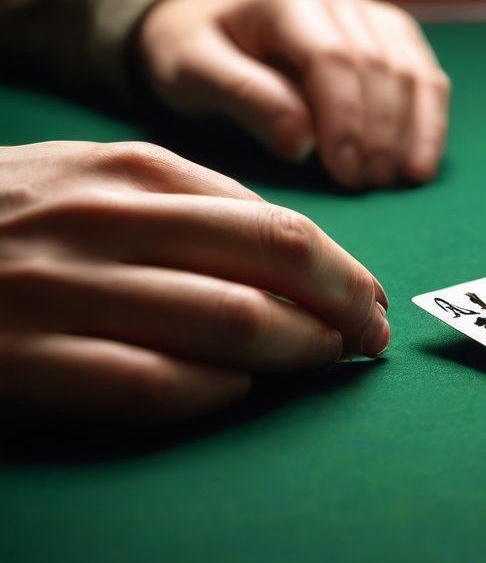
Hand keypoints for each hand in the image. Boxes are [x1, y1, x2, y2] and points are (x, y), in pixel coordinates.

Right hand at [0, 141, 389, 421]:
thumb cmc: (8, 219)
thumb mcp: (90, 179)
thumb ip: (185, 202)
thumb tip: (293, 250)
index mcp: (132, 171)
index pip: (277, 221)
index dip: (343, 268)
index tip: (370, 300)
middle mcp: (107, 222)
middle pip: (275, 262)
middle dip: (346, 306)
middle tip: (372, 338)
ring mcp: (67, 292)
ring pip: (231, 323)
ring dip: (298, 351)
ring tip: (324, 364)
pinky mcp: (29, 361)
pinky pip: (156, 384)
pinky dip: (214, 392)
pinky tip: (236, 392)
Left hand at [139, 0, 449, 188]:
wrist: (205, 20)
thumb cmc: (194, 49)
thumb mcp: (193, 70)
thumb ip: (244, 97)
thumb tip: (301, 141)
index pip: (333, 58)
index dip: (345, 119)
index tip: (344, 173)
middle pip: (379, 67)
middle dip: (379, 134)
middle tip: (368, 186)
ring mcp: (371, 14)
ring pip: (412, 72)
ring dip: (411, 132)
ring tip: (398, 181)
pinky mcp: (392, 36)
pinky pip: (426, 78)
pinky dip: (430, 122)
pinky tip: (421, 164)